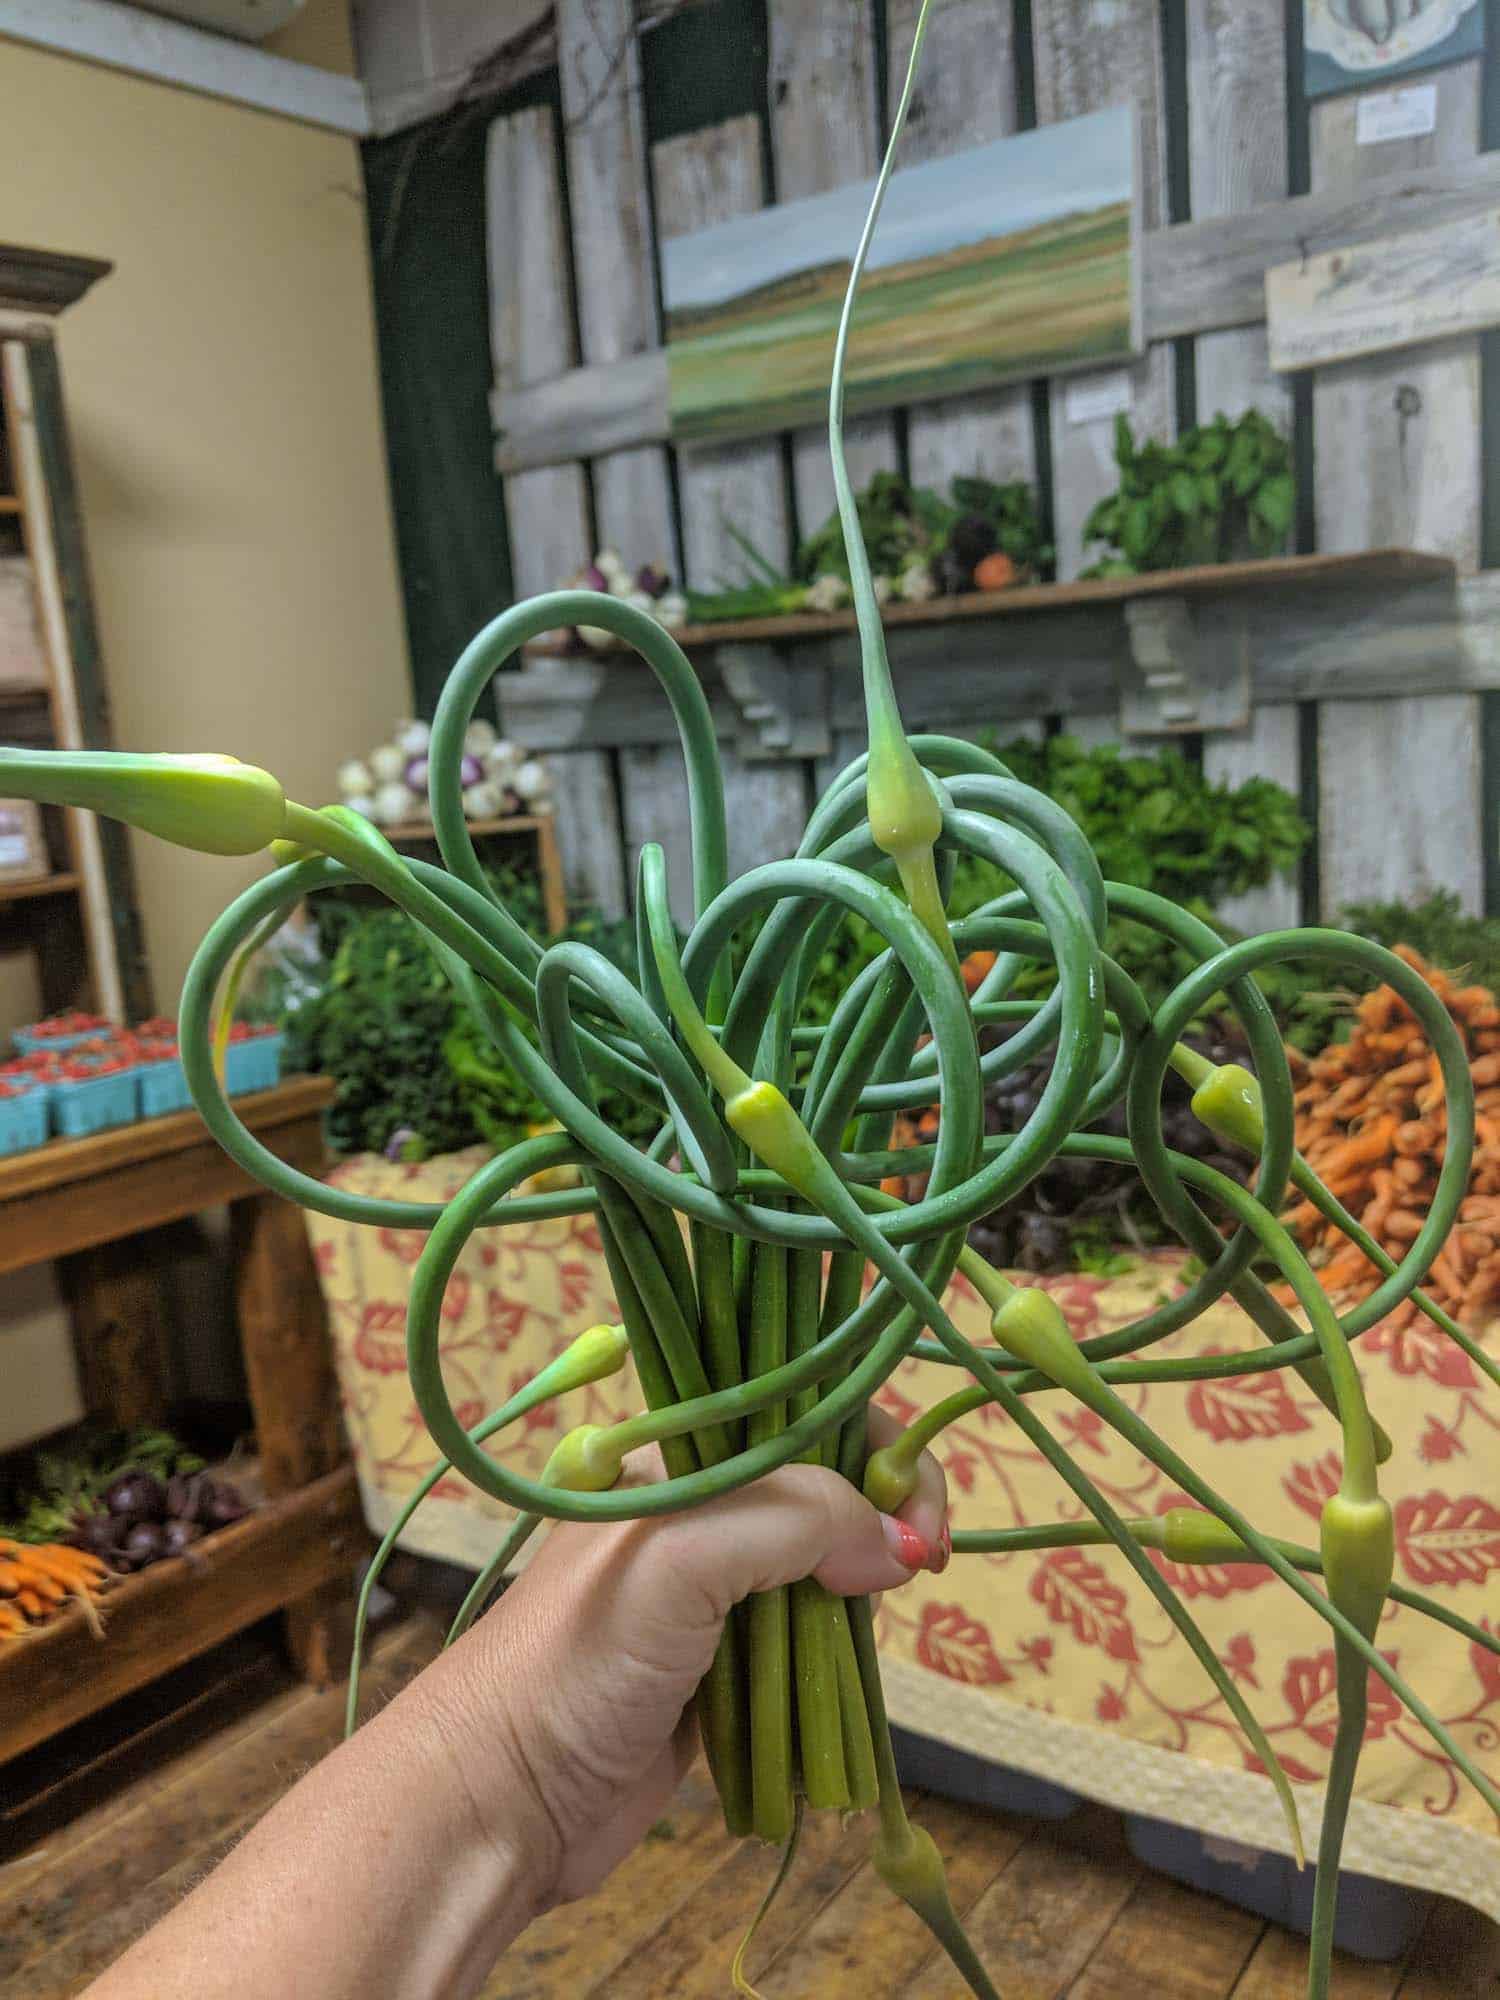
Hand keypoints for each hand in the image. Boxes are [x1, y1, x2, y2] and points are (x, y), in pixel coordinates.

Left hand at [430, 1408, 947, 1912]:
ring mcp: (712, 1593)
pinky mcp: (724, 1670)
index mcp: (679, 1457)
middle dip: (885, 1512)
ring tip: (895, 1606)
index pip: (802, 1410)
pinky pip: (809, 1639)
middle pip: (826, 1485)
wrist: (502, 1800)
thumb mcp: (685, 1555)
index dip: (873, 1445)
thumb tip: (899, 1545)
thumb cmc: (578, 1658)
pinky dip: (845, 1646)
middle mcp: (699, 1511)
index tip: (915, 1511)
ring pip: (825, 1564)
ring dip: (869, 1582)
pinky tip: (862, 1654)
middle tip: (925, 1564)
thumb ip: (796, 1521)